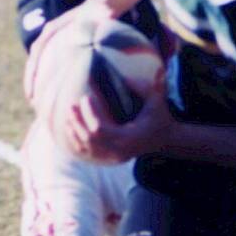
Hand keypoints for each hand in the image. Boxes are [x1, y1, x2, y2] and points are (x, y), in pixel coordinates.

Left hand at [50, 75, 172, 164]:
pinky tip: (71, 130)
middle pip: (89, 138)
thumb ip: (146, 86)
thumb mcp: (156, 100)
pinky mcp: (111, 158)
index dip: (89, 113)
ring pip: (86, 147)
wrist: (166, 140)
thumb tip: (128, 76)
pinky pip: (88, 154)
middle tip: (71, 105)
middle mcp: (120, 150)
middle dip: (78, 121)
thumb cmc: (160, 117)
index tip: (86, 97)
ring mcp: (114, 156)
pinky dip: (77, 142)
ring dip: (74, 131)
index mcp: (129, 138)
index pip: (100, 129)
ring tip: (70, 115)